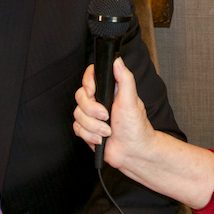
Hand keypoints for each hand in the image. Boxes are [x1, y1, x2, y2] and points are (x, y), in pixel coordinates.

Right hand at [75, 58, 213, 208]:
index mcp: (110, 90)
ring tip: (108, 132)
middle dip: (92, 111)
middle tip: (107, 117)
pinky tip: (101, 139)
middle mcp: (99, 101)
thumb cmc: (136, 127)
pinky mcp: (87, 129)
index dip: (88, 84)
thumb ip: (125, 79)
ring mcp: (92, 116)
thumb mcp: (132, 100)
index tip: (93, 92)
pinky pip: (77, 129)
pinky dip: (89, 135)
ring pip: (77, 115)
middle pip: (80, 96)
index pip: (90, 77)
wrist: (134, 152)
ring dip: (93, 127)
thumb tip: (117, 60)